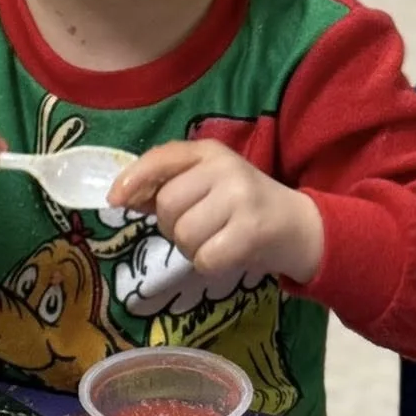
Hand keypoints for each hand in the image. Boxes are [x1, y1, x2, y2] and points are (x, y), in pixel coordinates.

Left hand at [110, 141, 324, 286]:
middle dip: (171, 225)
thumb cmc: (243, 206)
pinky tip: (226, 253)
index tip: (116, 201)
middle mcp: (225, 169)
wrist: (299, 226)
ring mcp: (240, 198)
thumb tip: (121, 196)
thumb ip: (167, 185)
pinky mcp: (250, 232)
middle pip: (167, 205)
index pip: (161, 158)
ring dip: (191, 248)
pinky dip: (209, 264)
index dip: (133, 179)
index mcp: (210, 152)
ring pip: (183, 235)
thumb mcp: (208, 184)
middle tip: (197, 227)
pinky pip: (203, 258)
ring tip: (214, 239)